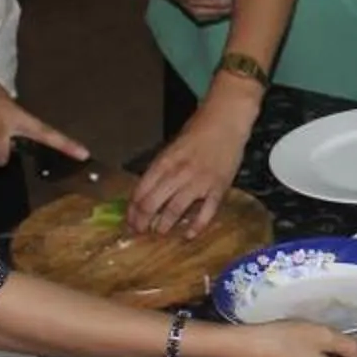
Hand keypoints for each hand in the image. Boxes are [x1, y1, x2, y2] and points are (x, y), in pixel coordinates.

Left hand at [132, 105, 250, 235]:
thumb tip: (147, 192)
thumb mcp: (172, 147)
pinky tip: (189, 235)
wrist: (227, 121)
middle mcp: (179, 173)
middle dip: (142, 221)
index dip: (132, 209)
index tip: (129, 220)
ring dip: (164, 225)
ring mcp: (199, 182)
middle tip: (139, 231)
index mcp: (165, 161)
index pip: (141, 190)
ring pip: (175, 210)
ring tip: (159, 232)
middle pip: (152, 203)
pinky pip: (206, 213)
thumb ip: (161, 169)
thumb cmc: (198, 131)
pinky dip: (197, 226)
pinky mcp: (218, 189)